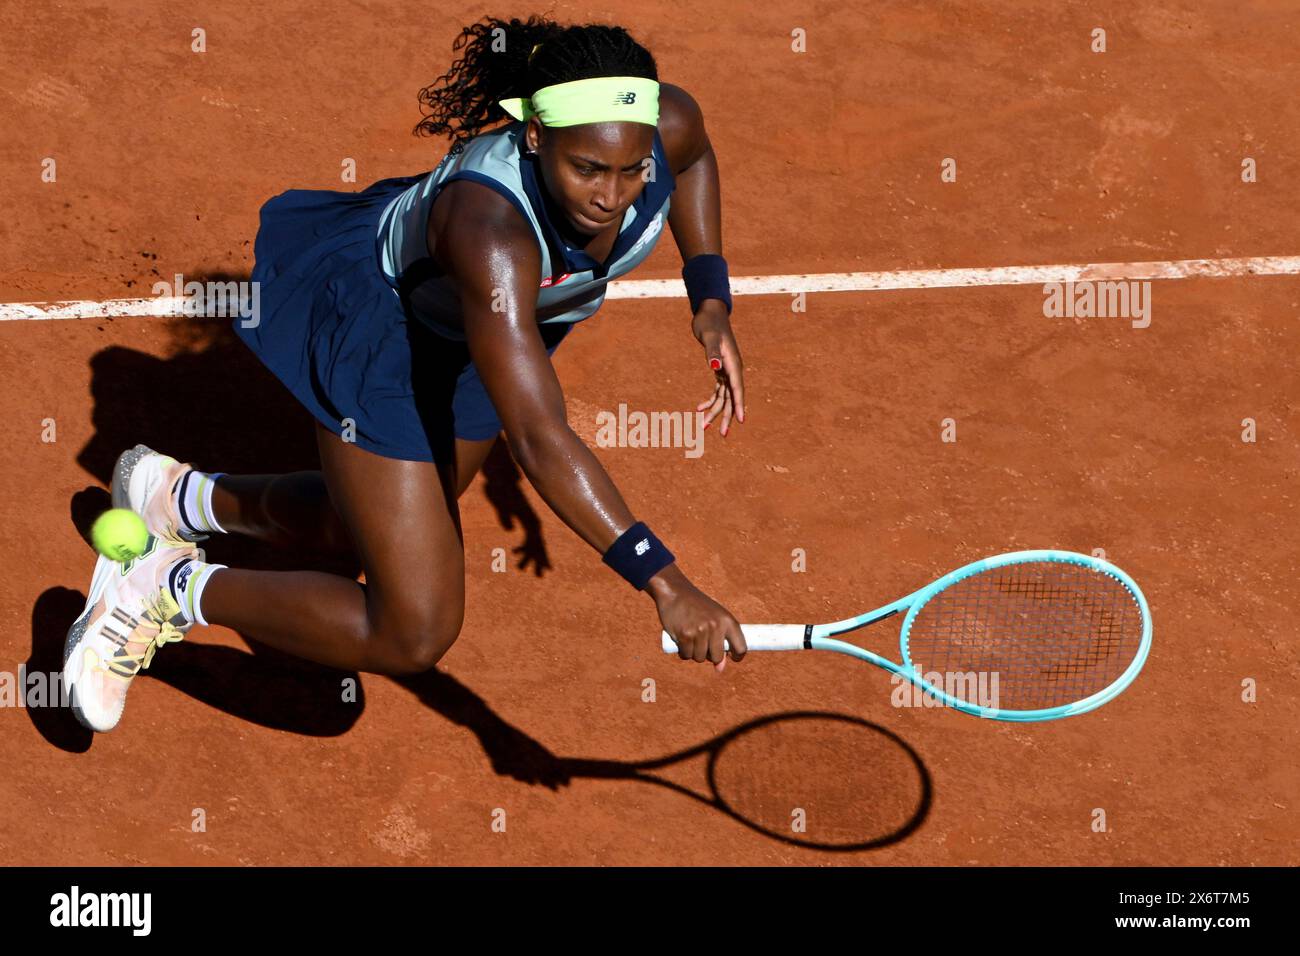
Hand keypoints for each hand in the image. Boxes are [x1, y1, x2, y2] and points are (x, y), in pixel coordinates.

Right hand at [647, 564, 746, 671]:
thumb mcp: (714, 618)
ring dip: (694, 653)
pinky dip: (683, 652)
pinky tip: (681, 639)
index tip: (731, 657)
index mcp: (728, 620)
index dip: (737, 656)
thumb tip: (720, 669)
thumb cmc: (697, 607)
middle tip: (702, 642)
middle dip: (710, 655)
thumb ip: (720, 641)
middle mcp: (716, 626)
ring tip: (691, 637)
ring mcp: (700, 631)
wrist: (675, 592)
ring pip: (700, 658)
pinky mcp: (685, 636)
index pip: (741, 647)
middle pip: (718, 657)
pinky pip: (686, 656)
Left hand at [691, 301, 744, 437]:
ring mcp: (727, 370)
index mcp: (733, 364)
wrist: (709, 312)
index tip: (740, 421)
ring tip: (704, 427)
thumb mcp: (709, 336)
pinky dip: (710, 400)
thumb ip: (713, 352)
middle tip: (722, 434)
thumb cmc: (709, 323)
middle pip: (732, 397)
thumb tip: (715, 368)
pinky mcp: (720, 369)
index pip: (737, 389)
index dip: (739, 406)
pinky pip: (718, 390)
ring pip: (724, 397)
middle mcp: (733, 369)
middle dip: (727, 416)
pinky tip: (698, 408)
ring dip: (715, 412)